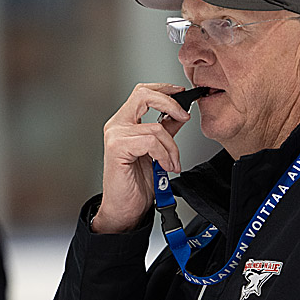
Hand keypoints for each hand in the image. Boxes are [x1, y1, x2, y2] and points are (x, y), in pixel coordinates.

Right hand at [92, 83, 191, 233]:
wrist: (125, 209)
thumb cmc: (135, 184)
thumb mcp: (157, 152)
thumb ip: (165, 131)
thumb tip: (179, 115)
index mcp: (125, 123)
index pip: (143, 93)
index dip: (164, 90)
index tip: (182, 95)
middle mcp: (117, 125)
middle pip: (144, 95)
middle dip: (170, 103)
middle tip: (184, 116)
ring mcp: (115, 135)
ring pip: (156, 128)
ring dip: (172, 148)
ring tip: (172, 163)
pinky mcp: (117, 148)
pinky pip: (151, 142)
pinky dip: (164, 155)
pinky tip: (165, 166)